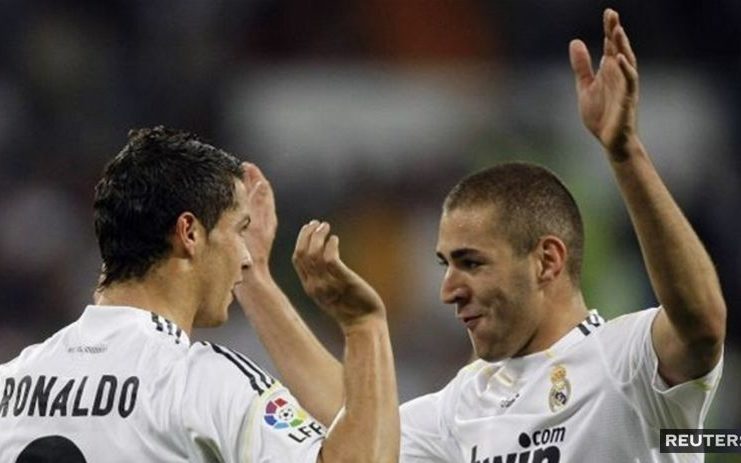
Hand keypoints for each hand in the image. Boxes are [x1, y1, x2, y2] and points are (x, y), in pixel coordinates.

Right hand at [242, 162, 276, 273]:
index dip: (255, 175)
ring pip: (255, 205)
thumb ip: (256, 203)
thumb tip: (260, 183)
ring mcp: (260, 230)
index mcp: (265, 216)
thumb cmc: (249, 256)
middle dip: (251, 181)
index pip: (262, 189)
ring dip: (248, 192)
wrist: (251, 280)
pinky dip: (246, 205)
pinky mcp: (254, 237)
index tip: (246, 165)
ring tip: (239, 182)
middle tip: (242, 169)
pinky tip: (237, 205)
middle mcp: (264, 221)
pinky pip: (251, 215)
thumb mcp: (253, 226)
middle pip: (260, 195)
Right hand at [293, 221, 385, 328]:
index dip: (301, 240)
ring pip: (314, 254)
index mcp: (309, 287)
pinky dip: (330, 245)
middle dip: (307, 234)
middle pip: (302, 254)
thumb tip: (320, 256)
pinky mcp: (343, 281)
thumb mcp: (328, 293)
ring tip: (326, 227)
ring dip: (318, 236)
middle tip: (316, 223)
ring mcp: (327, 284)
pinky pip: (330, 259)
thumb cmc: (349, 308)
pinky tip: (335, 239)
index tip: (308, 228)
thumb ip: (321, 277)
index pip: (296, 259)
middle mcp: (314, 285)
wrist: (363, 325)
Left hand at [570, 8, 638, 157]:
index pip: (610, 46)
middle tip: (611, 13)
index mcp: (610, 71)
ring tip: (616, 30)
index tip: (608, 13)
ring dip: (622, 46)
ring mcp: (625, 86)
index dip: (609, 30)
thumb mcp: (585, 87)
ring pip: (627, 61)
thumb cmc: (601, 115)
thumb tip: (575, 42)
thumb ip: (581, 66)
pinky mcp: (627, 99)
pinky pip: (629, 81)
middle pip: (619, 49)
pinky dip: (625, 69)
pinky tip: (618, 58)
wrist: (609, 141)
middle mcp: (619, 75)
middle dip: (616, 32)